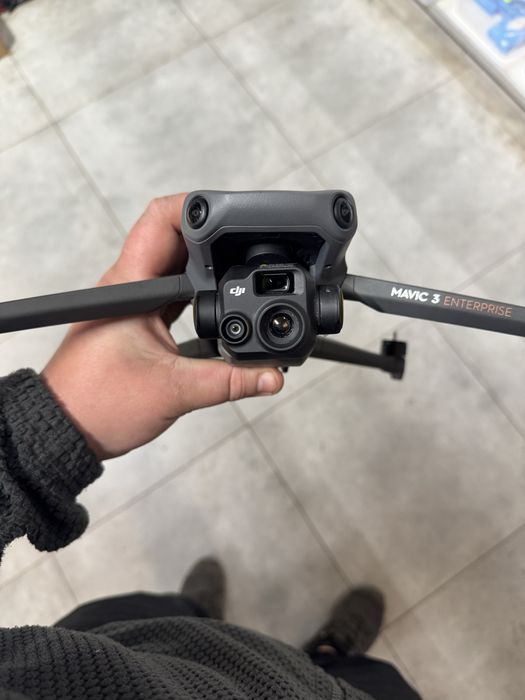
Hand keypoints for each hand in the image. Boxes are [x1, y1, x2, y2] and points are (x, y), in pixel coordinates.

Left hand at [42, 195, 283, 459]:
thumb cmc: (97, 404)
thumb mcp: (173, 391)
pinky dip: (203, 292)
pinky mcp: (142, 320)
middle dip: (217, 237)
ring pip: (179, 265)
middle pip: (178, 238)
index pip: (162, 221)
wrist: (70, 429)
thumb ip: (229, 380)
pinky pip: (178, 293)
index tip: (236, 216)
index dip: (201, 209)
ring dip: (210, 266)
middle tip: (253, 244)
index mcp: (130, 285)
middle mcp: (131, 285)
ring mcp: (137, 301)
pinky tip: (225, 304)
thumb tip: (271, 373)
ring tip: (245, 271)